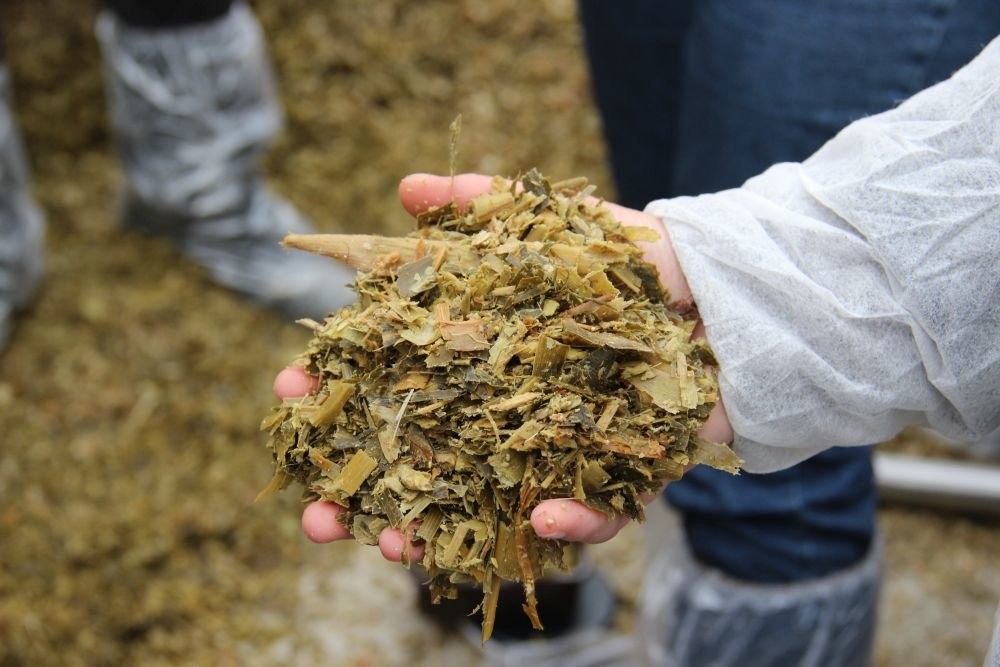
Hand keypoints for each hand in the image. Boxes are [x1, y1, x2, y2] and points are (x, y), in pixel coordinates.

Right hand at [286, 173, 733, 556]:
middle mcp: (513, 413)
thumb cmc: (632, 264)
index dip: (342, 389)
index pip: (395, 383)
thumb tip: (406, 187)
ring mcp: (563, 448)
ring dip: (436, 533)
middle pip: (425, 462)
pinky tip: (539, 518)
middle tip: (315, 514)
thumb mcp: (555, 225)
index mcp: (484, 360)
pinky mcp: (626, 472)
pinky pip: (597, 511)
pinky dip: (572, 520)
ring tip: (391, 546)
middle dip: (363, 491)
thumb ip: (486, 206)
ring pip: (491, 506)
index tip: (291, 389)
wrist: (730, 294)